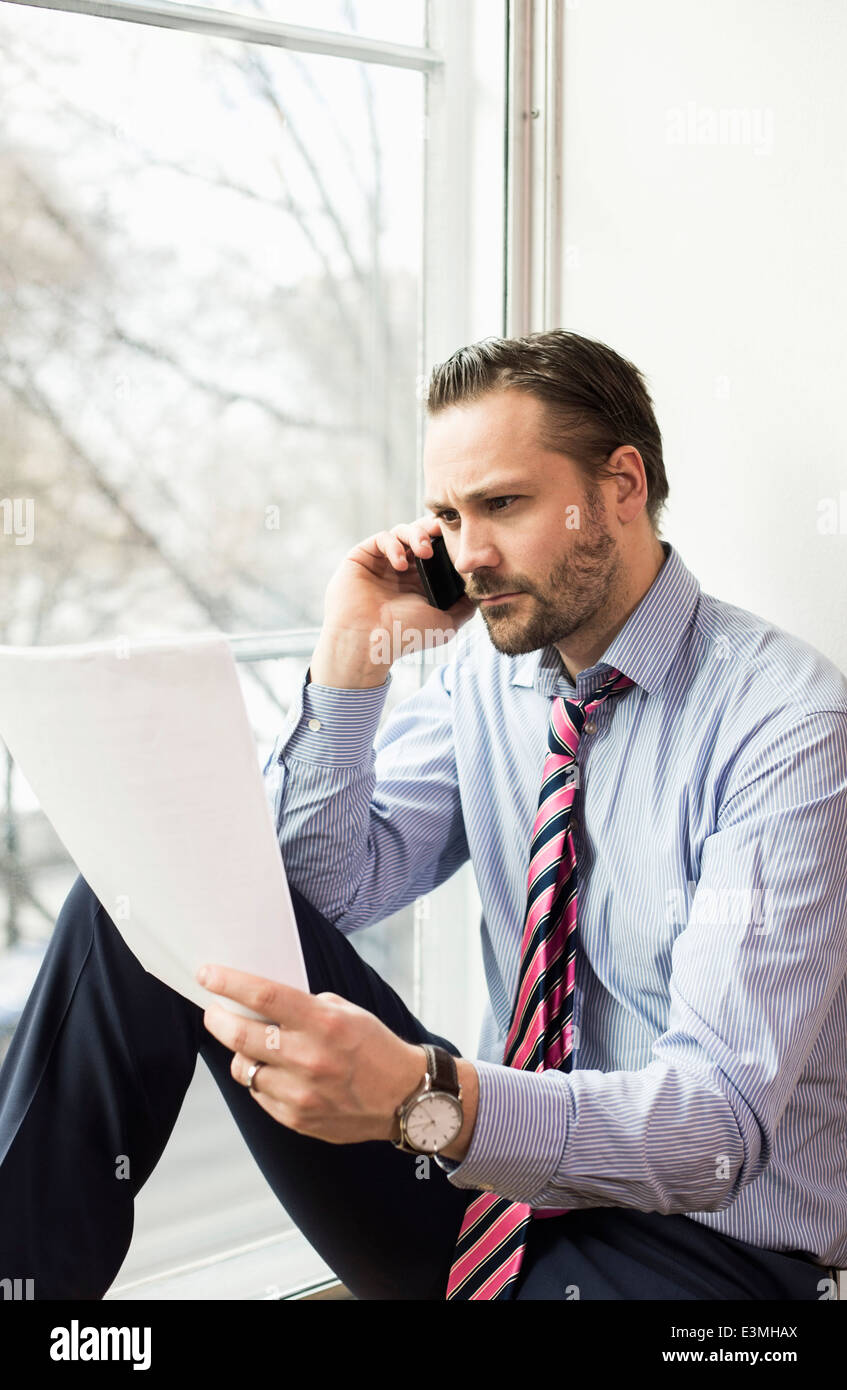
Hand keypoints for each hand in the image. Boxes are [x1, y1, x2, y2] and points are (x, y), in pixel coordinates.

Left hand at [197, 964, 429, 1144]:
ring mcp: (301, 1093)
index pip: (264, 996)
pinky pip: (259, 1094)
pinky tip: (276, 1071)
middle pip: (241, 1035)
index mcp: (324, 1024)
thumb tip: (261, 1004)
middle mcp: (309, 1059)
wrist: (404, 1098)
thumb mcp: (347, 1012)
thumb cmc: (374, 1047)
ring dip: (241, 1052)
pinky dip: (260, 1079)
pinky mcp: (296, 1118)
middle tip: (213, 1010)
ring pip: (244, 1068)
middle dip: (218, 1018)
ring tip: (252, 1045)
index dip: (229, 983)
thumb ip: (305, 1007)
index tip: (207, 974)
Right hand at [310, 514, 476, 685]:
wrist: (370, 642)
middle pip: (421, 534)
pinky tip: (401, 564)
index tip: (462, 539)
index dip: (448, 541)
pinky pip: (382, 537)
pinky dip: (394, 545)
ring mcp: (382, 562)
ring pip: (403, 531)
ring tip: (425, 551)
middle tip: (444, 534)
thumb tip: (483, 591)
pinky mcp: (363, 556)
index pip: (437, 550)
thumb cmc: (406, 636)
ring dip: (417, 535)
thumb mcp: (446, 623)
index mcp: (420, 580)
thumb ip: (465, 606)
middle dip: (434, 531)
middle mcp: (402, 569)